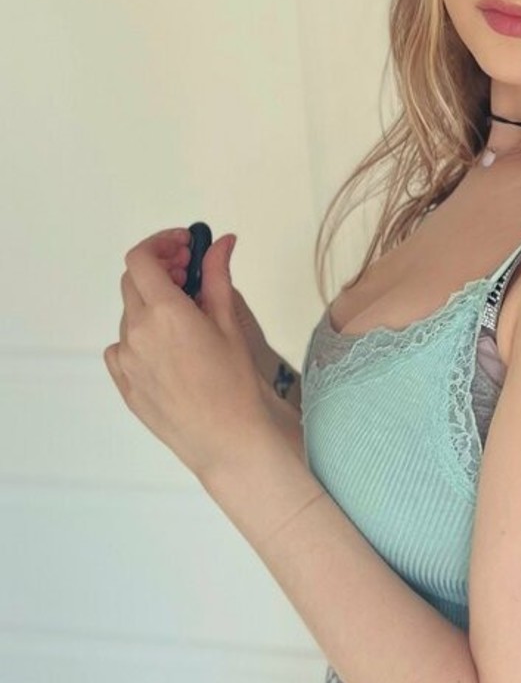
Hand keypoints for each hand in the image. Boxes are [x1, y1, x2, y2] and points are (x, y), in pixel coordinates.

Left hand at [103, 228, 276, 478]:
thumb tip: (220, 243)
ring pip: (130, 315)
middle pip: (133, 282)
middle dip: (160, 271)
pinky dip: (140, 336)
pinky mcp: (123, 382)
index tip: (184, 248)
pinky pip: (122, 347)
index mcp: (164, 311)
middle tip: (190, 277)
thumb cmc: (235, 384)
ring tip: (188, 320)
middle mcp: (136, 331)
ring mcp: (125, 359)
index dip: (161, 244)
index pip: (141, 258)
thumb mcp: (230, 322)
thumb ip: (218, 275)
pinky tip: (168, 349)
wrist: (227, 439)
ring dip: (153, 304)